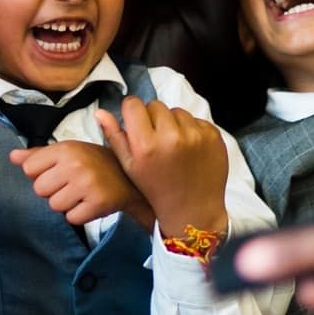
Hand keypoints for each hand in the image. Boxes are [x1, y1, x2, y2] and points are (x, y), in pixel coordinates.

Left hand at [11, 140, 151, 228]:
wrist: (129, 177)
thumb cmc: (93, 163)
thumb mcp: (68, 152)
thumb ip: (38, 155)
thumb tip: (12, 157)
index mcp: (65, 149)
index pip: (29, 168)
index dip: (40, 174)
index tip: (57, 172)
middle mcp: (75, 164)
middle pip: (40, 190)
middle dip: (52, 191)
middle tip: (71, 185)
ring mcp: (87, 184)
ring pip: (55, 206)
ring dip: (66, 204)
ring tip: (81, 194)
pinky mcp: (98, 203)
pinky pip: (72, 218)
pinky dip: (79, 215)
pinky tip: (89, 203)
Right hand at [95, 99, 228, 235]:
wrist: (192, 210)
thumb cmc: (156, 189)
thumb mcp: (130, 167)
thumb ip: (114, 137)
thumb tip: (100, 112)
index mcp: (146, 145)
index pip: (133, 104)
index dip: (132, 112)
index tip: (136, 124)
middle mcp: (171, 136)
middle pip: (155, 105)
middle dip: (153, 118)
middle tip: (156, 140)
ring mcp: (196, 135)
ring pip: (177, 111)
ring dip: (173, 123)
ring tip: (173, 146)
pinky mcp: (213, 136)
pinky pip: (196, 119)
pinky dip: (192, 130)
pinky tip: (189, 149)